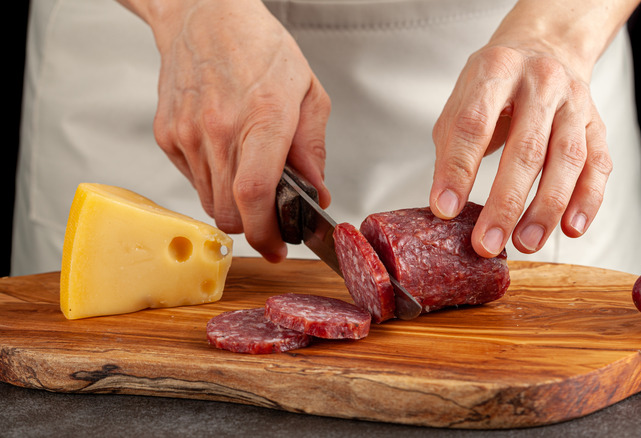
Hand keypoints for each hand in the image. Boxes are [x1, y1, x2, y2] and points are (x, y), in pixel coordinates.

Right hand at [124, 0, 331, 261]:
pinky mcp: (167, 135)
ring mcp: (188, 134)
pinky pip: (191, 181)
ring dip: (234, 205)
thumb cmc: (259, 47)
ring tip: (249, 175)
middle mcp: (220, 128)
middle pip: (231, 211)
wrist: (204, 16)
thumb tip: (316, 193)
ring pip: (210, 203)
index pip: (257, 194)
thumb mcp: (307, 92)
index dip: (267, 233)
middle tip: (272, 218)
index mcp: (263, 116)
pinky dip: (212, 183)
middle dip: (254, 227)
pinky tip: (226, 156)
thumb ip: (313, 149)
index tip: (279, 247)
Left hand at [429, 0, 637, 257]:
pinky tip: (570, 229)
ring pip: (567, 160)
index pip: (475, 124)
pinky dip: (587, 201)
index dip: (458, 170)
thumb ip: (452, 147)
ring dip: (546, 209)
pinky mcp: (597, 124)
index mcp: (498, 69)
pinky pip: (598, 167)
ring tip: (526, 243)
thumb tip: (445, 205)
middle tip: (488, 243)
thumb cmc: (495, 85)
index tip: (445, 209)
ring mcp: (575, 103)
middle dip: (505, 203)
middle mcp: (541, 82)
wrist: (546, 47)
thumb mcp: (462, 101)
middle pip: (526, 148)